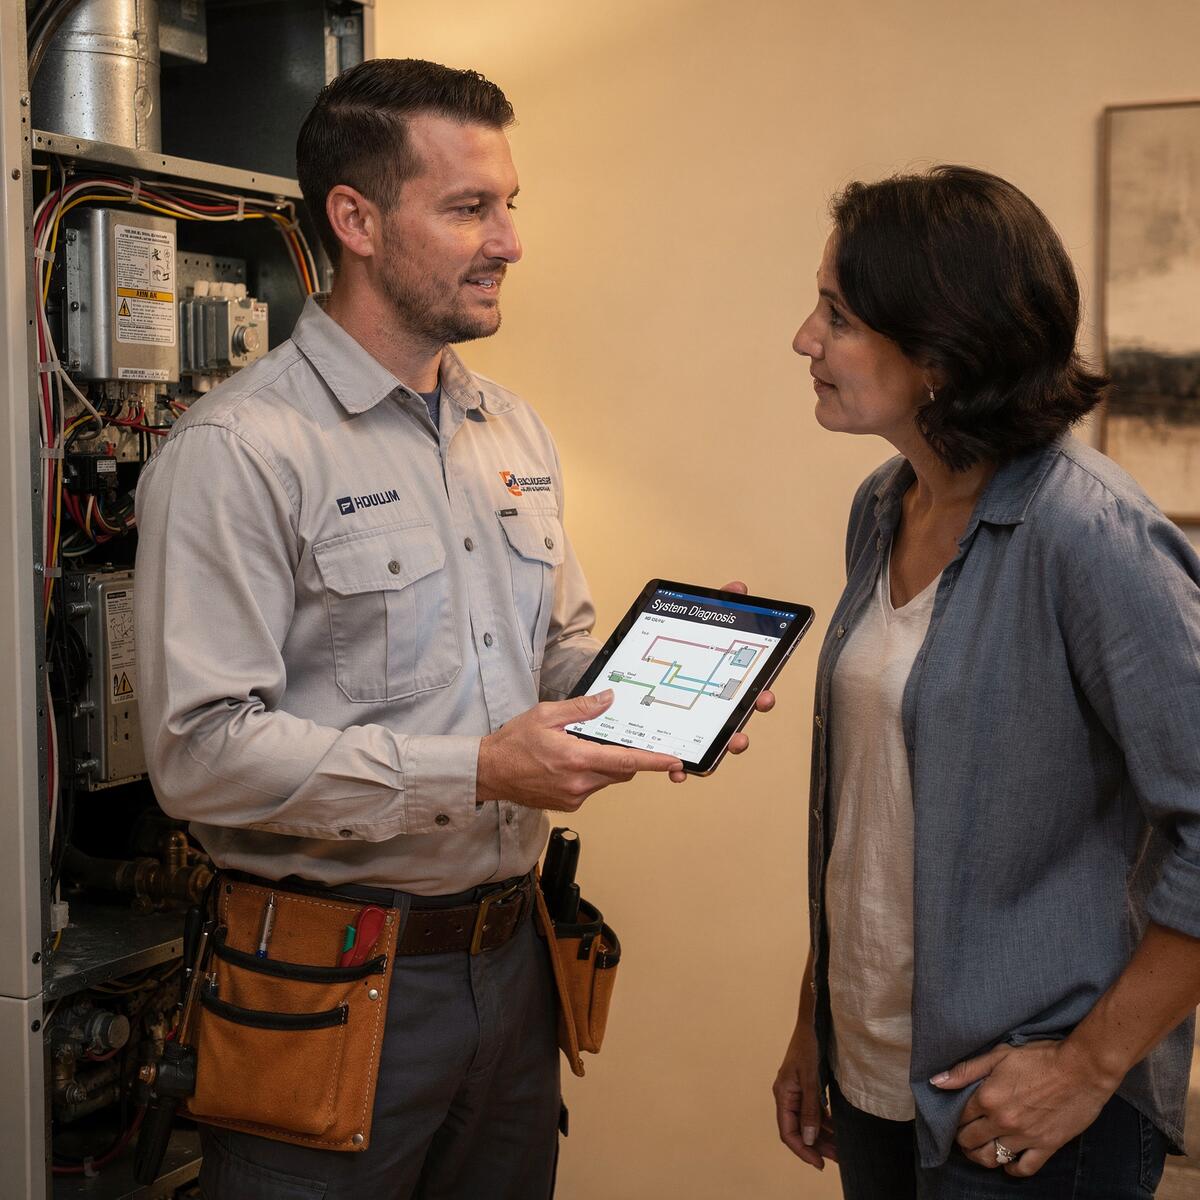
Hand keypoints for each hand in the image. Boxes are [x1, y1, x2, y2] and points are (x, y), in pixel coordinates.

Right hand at [477, 690, 682, 809]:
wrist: (490, 773)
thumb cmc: (513, 743)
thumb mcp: (546, 715)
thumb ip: (581, 709)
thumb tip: (608, 700)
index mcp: (576, 758)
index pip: (625, 760)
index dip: (653, 761)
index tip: (673, 761)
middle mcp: (579, 783)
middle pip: (622, 771)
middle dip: (625, 756)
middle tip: (611, 739)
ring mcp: (574, 797)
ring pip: (608, 780)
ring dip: (605, 765)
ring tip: (578, 749)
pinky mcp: (569, 805)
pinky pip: (592, 788)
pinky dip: (590, 775)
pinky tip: (568, 764)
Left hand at [669, 580, 776, 783]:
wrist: (626, 668)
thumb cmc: (668, 650)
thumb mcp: (693, 621)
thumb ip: (716, 602)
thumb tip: (738, 588)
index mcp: (722, 681)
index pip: (749, 690)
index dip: (761, 694)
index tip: (764, 694)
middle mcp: (712, 707)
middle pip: (735, 720)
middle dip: (744, 726)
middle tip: (743, 728)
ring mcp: (692, 724)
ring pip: (712, 743)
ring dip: (719, 750)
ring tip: (719, 752)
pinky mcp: (669, 737)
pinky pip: (679, 757)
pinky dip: (682, 767)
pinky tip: (678, 770)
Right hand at [773, 1019, 836, 1169]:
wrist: (812, 1021)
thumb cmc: (808, 1045)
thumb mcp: (811, 1078)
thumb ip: (810, 1109)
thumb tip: (808, 1138)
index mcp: (783, 1094)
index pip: (787, 1131)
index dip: (802, 1150)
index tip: (819, 1163)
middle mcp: (787, 1095)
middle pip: (798, 1129)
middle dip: (816, 1146)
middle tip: (837, 1160)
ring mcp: (796, 1091)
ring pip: (807, 1122)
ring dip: (822, 1136)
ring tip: (840, 1150)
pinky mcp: (806, 1087)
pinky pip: (813, 1111)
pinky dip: (824, 1123)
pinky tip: (837, 1131)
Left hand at [932, 1039, 1113, 1175]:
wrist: (1082, 1069)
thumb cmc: (1040, 1057)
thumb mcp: (999, 1055)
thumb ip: (966, 1070)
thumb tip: (936, 1082)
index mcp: (988, 1097)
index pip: (958, 1118)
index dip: (952, 1119)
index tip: (954, 1119)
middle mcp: (1002, 1121)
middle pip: (971, 1141)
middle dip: (963, 1139)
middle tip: (964, 1135)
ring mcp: (1024, 1137)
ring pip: (992, 1158)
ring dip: (981, 1156)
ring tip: (980, 1150)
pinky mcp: (1046, 1146)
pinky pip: (1024, 1169)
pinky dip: (1013, 1170)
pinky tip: (1008, 1164)